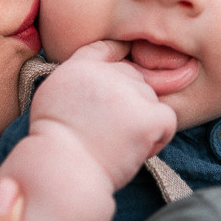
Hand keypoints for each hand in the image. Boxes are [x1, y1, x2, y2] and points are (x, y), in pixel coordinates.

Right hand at [30, 40, 177, 179]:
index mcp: (79, 67)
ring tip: (117, 144)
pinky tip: (138, 149)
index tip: (120, 78)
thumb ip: (78, 78)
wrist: (63, 172)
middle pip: (134, 78)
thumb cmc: (55, 145)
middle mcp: (106, 73)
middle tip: (109, 131)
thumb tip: (105, 72)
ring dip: (141, 121)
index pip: (107, 49)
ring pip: (150, 99)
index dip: (118, 60)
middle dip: (128, 102)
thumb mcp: (52, 97)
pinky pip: (167, 120)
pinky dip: (158, 137)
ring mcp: (129, 94)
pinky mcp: (147, 117)